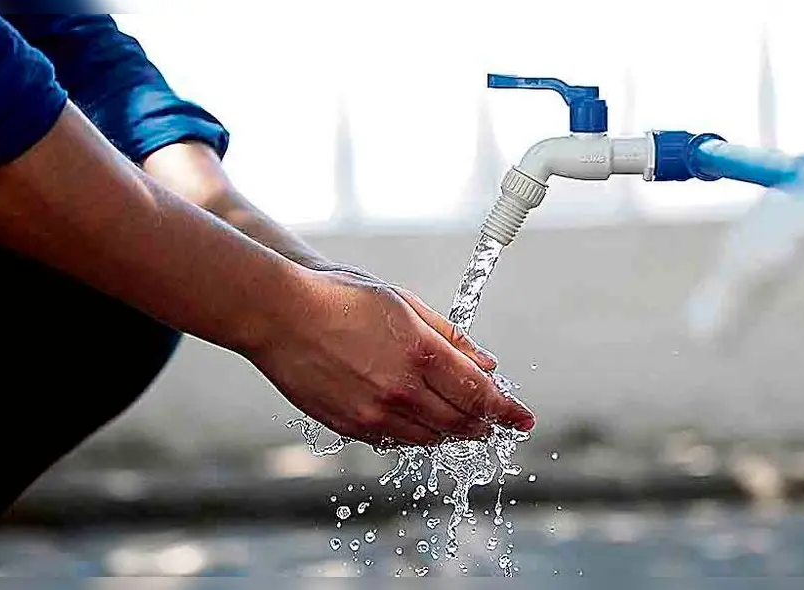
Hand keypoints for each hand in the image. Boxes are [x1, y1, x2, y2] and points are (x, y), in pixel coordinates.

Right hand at [246, 266, 535, 446]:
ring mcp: (375, 413)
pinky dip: (416, 433)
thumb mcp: (405, 305)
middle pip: (461, 422)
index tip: (523, 419)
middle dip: (484, 423)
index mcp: (421, 352)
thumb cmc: (343, 299)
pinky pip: (396, 440)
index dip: (507, 410)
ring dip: (452, 431)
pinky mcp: (351, 427)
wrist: (280, 316)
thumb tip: (487, 363)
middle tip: (496, 422)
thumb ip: (451, 338)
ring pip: (431, 437)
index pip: (480, 393)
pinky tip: (418, 419)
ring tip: (461, 421)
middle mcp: (403, 389)